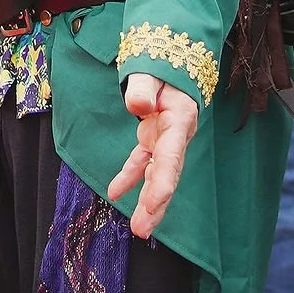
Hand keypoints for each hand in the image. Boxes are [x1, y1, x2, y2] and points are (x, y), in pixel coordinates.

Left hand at [107, 73, 200, 238]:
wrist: (170, 62)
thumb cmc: (162, 66)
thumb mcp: (152, 71)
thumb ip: (144, 87)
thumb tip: (137, 105)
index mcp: (178, 120)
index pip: (170, 157)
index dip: (163, 183)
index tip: (153, 205)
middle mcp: (176, 136)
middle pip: (167, 175)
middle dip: (156, 205)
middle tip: (144, 230)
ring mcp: (165, 140)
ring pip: (157, 175)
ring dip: (147, 202)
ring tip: (139, 229)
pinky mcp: (154, 139)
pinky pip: (142, 162)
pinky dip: (129, 177)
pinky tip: (115, 193)